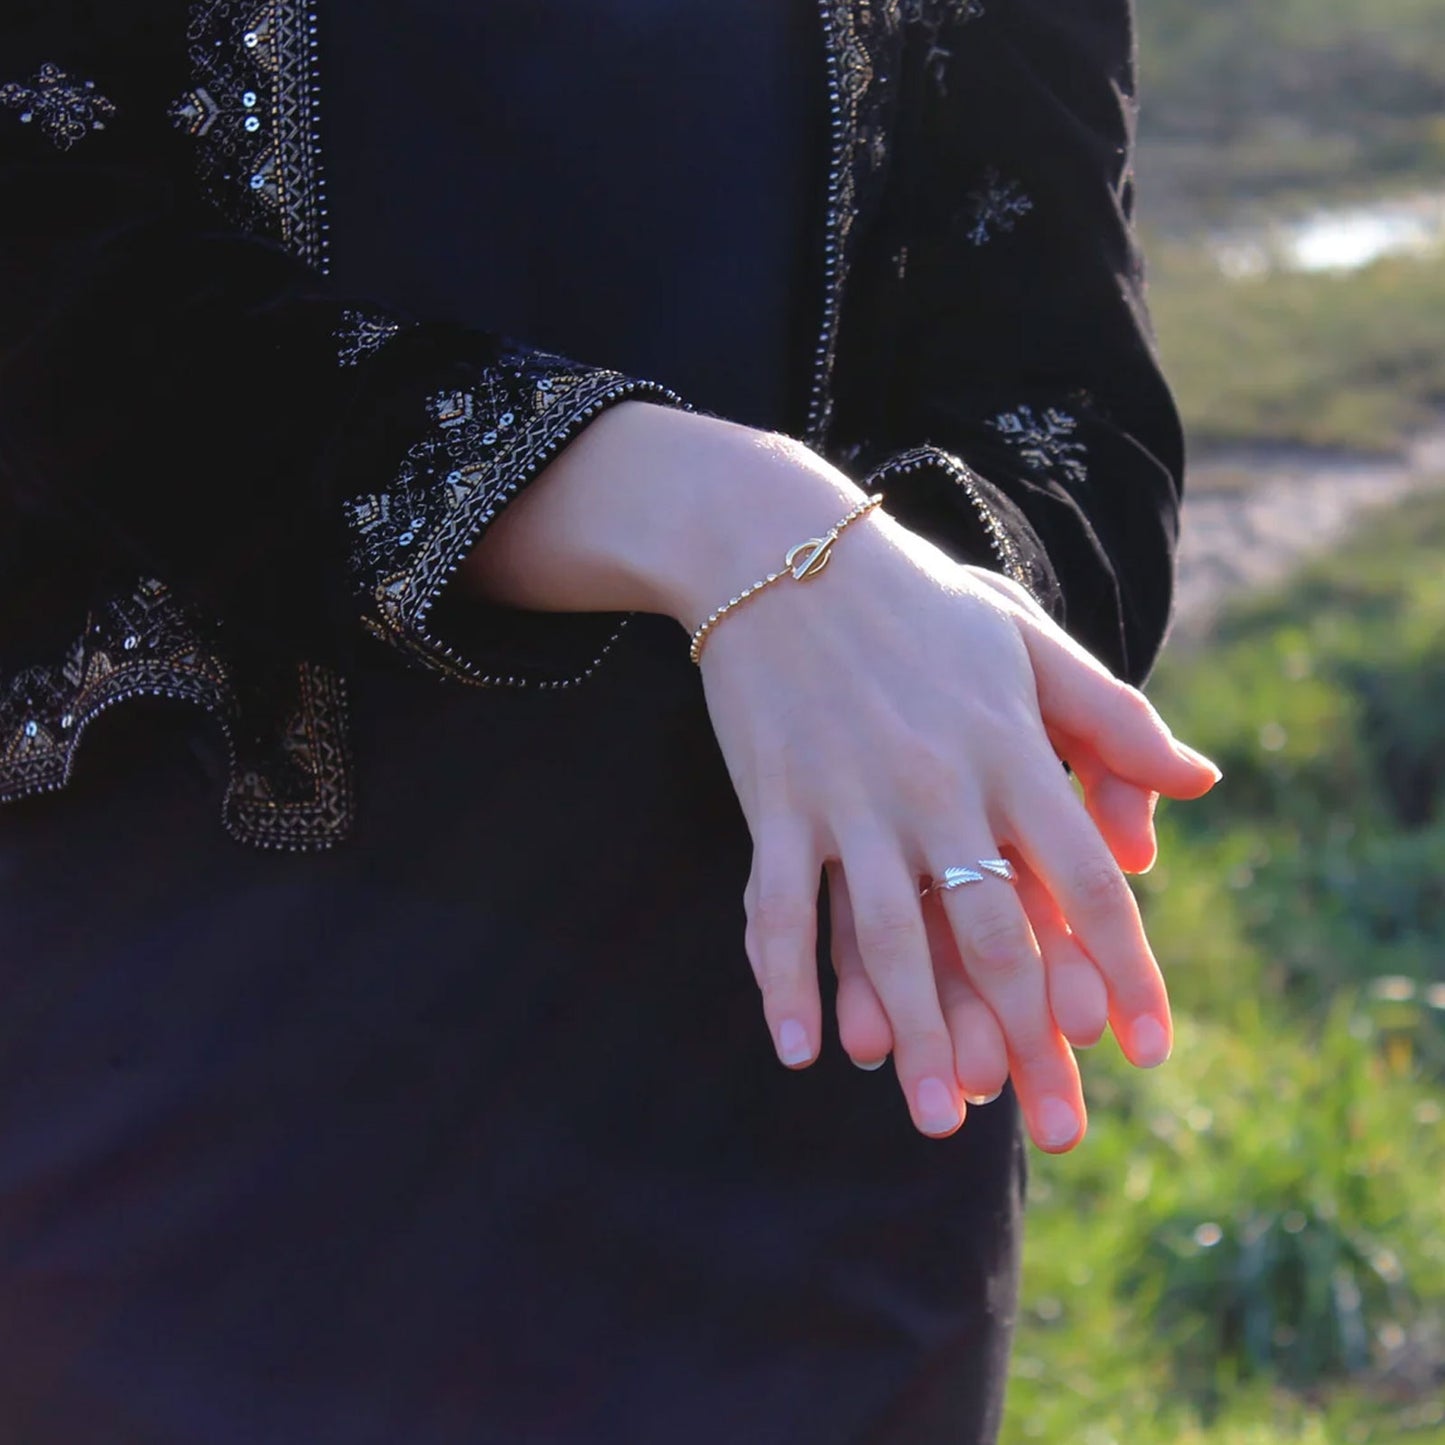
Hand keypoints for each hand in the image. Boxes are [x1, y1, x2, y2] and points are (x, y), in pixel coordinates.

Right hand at [693, 510, 1213, 1150]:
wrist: (780, 550)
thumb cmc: (915, 601)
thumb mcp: (1025, 639)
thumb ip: (1110, 714)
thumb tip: (1198, 782)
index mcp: (1010, 747)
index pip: (1087, 880)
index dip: (1126, 969)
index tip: (1143, 1047)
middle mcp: (939, 784)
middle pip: (996, 933)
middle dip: (1034, 1040)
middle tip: (1059, 1131)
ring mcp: (851, 797)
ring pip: (892, 939)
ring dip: (919, 1037)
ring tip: (943, 1122)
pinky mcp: (778, 802)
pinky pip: (783, 907)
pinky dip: (788, 981)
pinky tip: (805, 1050)